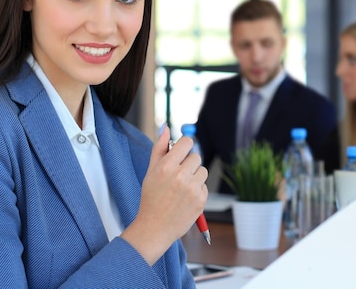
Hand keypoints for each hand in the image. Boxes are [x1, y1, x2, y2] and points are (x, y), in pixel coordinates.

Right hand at [121, 125, 207, 264]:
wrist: (154, 227)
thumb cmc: (151, 197)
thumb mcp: (150, 171)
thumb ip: (160, 148)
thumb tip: (166, 127)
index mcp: (166, 166)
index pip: (187, 143)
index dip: (184, 146)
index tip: (181, 152)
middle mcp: (180, 176)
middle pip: (196, 156)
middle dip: (188, 163)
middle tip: (177, 175)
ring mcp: (192, 189)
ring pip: (202, 170)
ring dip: (194, 176)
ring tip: (181, 188)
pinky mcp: (200, 200)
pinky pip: (204, 185)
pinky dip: (197, 190)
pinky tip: (185, 198)